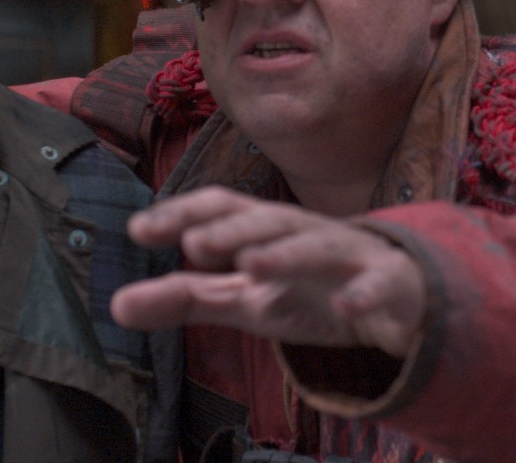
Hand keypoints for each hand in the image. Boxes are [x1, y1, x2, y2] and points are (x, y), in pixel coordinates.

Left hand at [109, 187, 425, 356]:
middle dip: (234, 228)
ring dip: (287, 254)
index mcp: (269, 231)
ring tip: (253, 266)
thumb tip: (115, 306)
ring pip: (319, 245)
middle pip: (269, 220)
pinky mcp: (392, 285)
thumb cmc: (312, 290)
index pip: (223, 208)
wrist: (399, 301)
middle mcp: (306, 233)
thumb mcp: (245, 299)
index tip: (138, 230)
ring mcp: (351, 256)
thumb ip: (186, 298)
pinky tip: (347, 306)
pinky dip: (365, 294)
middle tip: (196, 244)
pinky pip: (380, 285)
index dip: (183, 213)